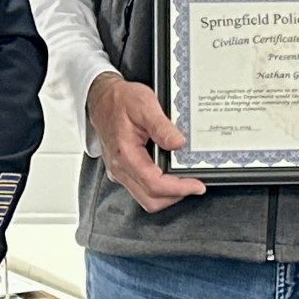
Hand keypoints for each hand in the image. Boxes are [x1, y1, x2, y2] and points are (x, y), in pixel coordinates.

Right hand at [87, 71, 206, 212]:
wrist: (102, 98)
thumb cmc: (121, 101)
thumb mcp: (145, 105)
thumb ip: (161, 126)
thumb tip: (178, 144)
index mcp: (125, 154)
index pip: (154, 184)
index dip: (179, 188)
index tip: (197, 185)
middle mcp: (119, 168)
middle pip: (150, 199)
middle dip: (176, 195)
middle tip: (195, 185)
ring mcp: (119, 171)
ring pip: (146, 198)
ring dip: (168, 194)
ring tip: (185, 180)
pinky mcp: (122, 170)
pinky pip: (142, 189)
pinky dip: (160, 188)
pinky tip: (171, 174)